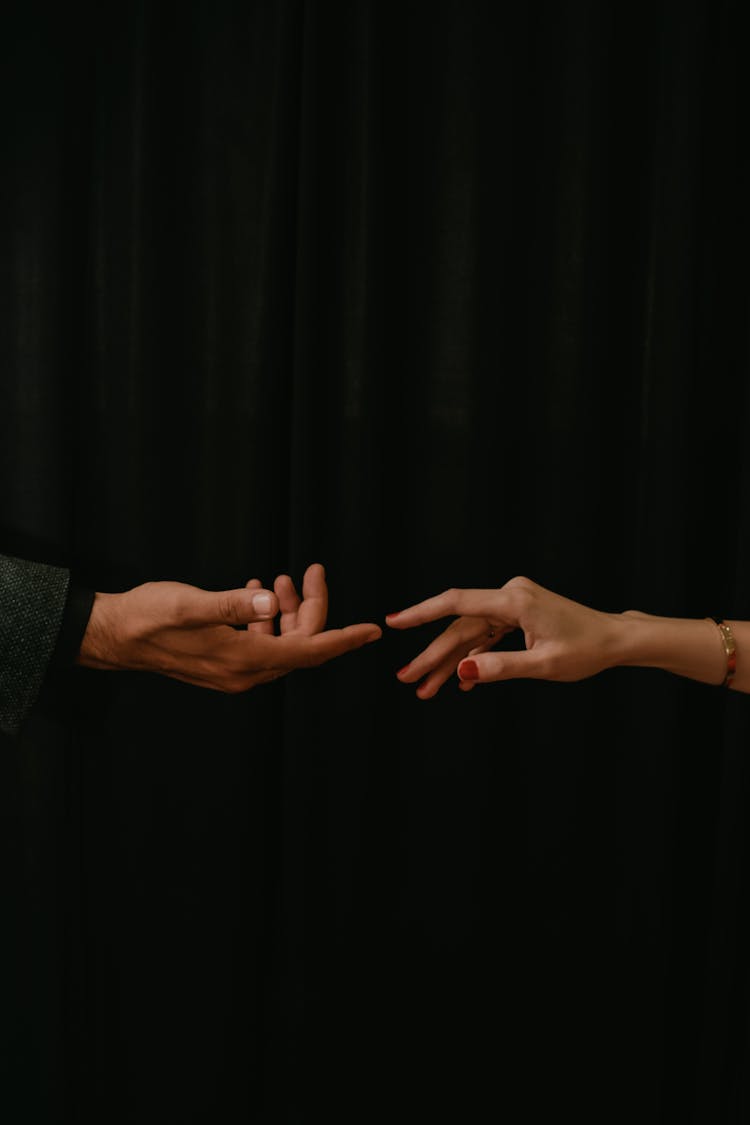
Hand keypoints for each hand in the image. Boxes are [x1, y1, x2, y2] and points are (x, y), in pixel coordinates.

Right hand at [79, 562, 380, 690]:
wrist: (113, 635)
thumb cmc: (148, 618)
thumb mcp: (190, 605)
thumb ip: (231, 604)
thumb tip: (267, 601)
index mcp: (244, 660)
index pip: (309, 652)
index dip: (343, 640)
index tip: (371, 631)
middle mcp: (244, 672)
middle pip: (299, 644)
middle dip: (310, 608)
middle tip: (311, 572)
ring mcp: (233, 669)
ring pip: (280, 642)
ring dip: (285, 611)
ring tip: (278, 578)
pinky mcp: (221, 661)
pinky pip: (258, 642)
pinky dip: (263, 618)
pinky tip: (255, 591)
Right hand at [386, 576, 622, 697]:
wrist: (615, 639)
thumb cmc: (586, 650)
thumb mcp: (543, 666)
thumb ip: (501, 668)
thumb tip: (461, 672)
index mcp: (515, 601)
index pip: (457, 604)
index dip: (421, 613)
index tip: (394, 623)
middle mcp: (511, 595)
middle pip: (460, 626)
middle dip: (433, 656)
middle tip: (407, 679)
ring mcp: (513, 603)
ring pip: (470, 633)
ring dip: (449, 660)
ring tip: (426, 688)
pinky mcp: (517, 613)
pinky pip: (486, 634)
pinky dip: (473, 656)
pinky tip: (460, 679)